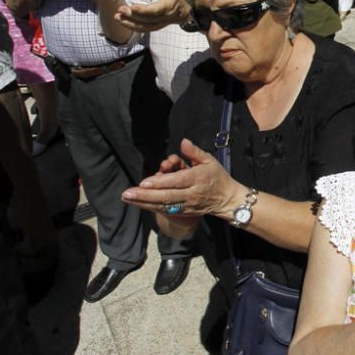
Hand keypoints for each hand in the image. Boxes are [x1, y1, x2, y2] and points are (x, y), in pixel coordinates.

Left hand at [114, 0, 190, 32]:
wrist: (181, 12)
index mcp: (167, 6)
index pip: (155, 10)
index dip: (143, 10)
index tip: (132, 7)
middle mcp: (163, 17)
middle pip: (146, 19)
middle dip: (132, 15)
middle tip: (120, 9)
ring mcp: (158, 24)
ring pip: (143, 27)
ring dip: (129, 23)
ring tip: (117, 17)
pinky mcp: (153, 27)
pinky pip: (142, 29)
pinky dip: (131, 27)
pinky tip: (121, 22)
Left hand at [122, 138, 239, 217]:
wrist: (227, 199)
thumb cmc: (217, 177)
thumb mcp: (209, 160)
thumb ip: (194, 152)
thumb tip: (183, 142)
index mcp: (198, 178)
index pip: (177, 181)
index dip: (160, 182)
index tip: (144, 182)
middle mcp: (191, 194)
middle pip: (166, 196)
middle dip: (145, 195)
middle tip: (127, 193)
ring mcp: (187, 205)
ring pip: (163, 205)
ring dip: (144, 203)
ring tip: (127, 199)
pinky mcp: (184, 212)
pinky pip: (165, 211)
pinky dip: (151, 207)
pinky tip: (137, 204)